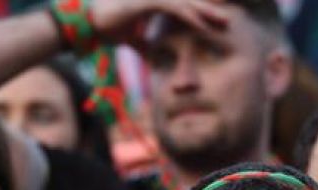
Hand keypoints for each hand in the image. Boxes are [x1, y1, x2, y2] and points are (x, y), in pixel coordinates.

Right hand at [92, 0, 229, 45]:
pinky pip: (174, 8)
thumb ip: (143, 44)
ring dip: (206, 12)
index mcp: (155, 1)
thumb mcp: (131, 38)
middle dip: (210, 10)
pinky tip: (202, 24)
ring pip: (186, 3)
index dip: (202, 13)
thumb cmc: (107, 27)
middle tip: (229, 20)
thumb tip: (151, 56)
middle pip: (190, 2)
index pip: (185, 6)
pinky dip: (190, 16)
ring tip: (223, 22)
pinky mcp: (147, 0)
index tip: (218, 22)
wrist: (87, 22)